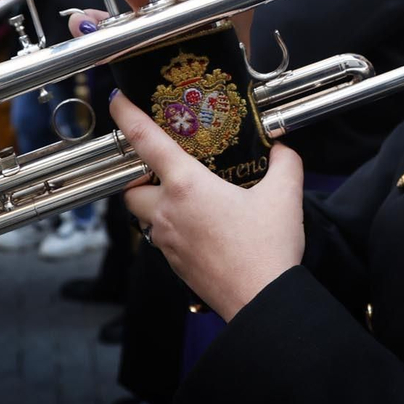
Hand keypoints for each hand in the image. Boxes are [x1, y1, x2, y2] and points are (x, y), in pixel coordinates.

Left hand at [110, 92, 305, 319]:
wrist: (263, 303)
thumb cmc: (268, 249)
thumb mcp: (285, 195)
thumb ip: (284, 163)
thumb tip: (282, 149)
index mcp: (187, 186)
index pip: (144, 141)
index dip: (126, 116)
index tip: (118, 100)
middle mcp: (168, 212)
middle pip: (131, 188)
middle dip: (138, 175)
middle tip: (161, 166)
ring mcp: (168, 242)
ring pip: (144, 216)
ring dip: (154, 203)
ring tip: (185, 197)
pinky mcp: (175, 266)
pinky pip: (162, 240)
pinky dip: (173, 228)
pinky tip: (202, 227)